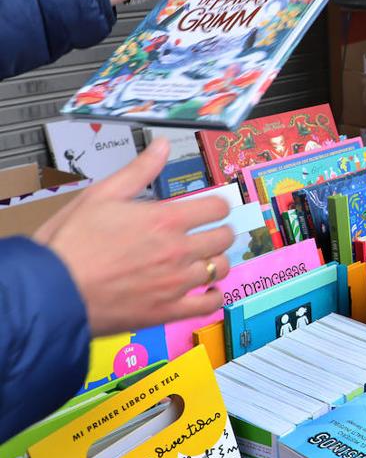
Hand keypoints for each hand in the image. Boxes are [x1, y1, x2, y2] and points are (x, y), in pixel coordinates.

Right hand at [33, 139, 234, 335]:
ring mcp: (175, 282)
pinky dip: (213, 297)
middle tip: (208, 233)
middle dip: (218, 231)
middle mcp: (177, 250)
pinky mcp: (167, 310)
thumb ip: (138, 170)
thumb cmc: (69, 244)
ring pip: (219, 268)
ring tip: (203, 259)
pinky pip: (208, 305)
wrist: (50, 290)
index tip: (211, 208)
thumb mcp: (100, 195)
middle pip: (224, 237)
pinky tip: (206, 291)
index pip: (217, 207)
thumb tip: (161, 147)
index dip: (216, 205)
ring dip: (215, 261)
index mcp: (165, 220)